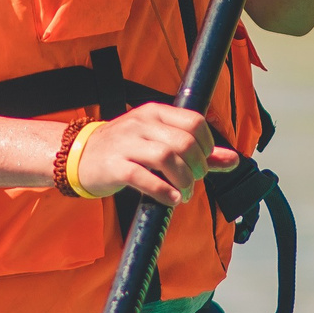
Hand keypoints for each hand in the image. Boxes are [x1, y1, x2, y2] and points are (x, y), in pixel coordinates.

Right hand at [74, 104, 239, 206]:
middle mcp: (142, 124)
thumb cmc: (125, 149)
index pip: (195, 122)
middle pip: (184, 142)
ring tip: (183, 193)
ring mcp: (126, 144)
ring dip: (183, 181)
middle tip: (193, 181)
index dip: (207, 146)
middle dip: (197, 167)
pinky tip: (171, 199)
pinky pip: (144, 178)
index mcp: (155, 113)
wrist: (79, 156)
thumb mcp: (160, 141)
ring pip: (167, 158)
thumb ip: (197, 150)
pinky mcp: (114, 167)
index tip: (203, 162)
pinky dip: (163, 191)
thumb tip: (234, 160)